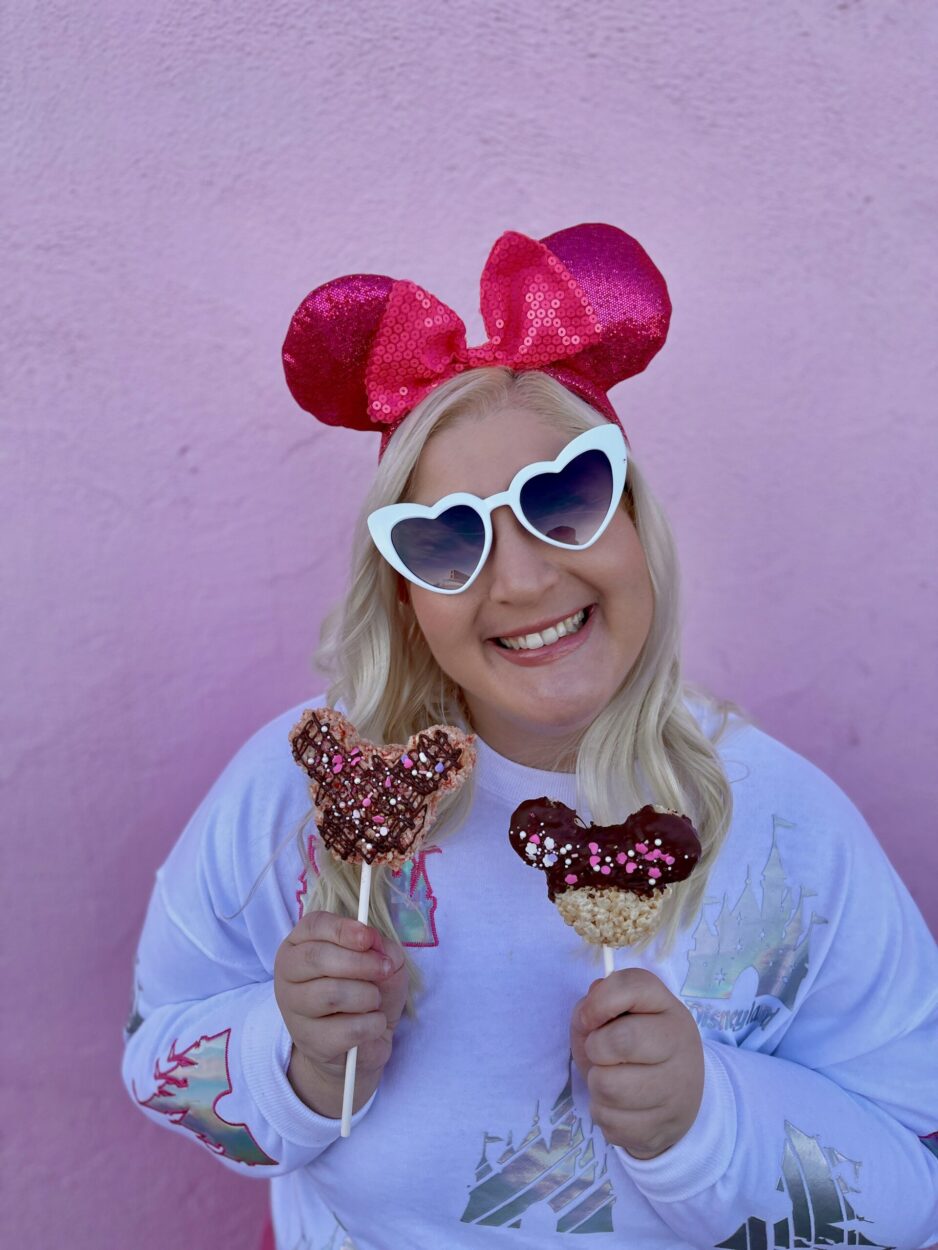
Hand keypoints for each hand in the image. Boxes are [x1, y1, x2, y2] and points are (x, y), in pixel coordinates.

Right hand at [274, 910, 407, 1117]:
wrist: (362, 1044)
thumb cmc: (366, 990)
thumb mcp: (381, 959)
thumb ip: (380, 945)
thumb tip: (375, 942)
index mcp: (301, 944)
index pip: (313, 925)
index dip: (342, 929)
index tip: (368, 938)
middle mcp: (289, 974)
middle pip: (317, 958)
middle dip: (359, 962)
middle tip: (384, 969)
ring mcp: (294, 1010)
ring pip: (332, 994)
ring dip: (368, 995)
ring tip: (374, 1000)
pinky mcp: (311, 1042)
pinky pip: (348, 1029)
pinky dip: (372, 1024)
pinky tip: (372, 1024)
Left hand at [570, 968, 703, 1159]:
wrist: (679, 1097)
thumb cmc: (640, 1045)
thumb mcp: (625, 1014)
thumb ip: (601, 1002)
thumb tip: (586, 1013)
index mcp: (670, 1011)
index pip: (631, 987)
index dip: (598, 1002)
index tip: (590, 1017)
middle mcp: (680, 1047)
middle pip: (618, 1041)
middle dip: (595, 1048)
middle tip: (601, 1053)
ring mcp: (675, 1093)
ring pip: (606, 1087)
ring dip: (596, 1084)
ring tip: (611, 1080)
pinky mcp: (661, 1130)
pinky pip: (609, 1122)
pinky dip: (603, 1113)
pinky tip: (620, 1106)